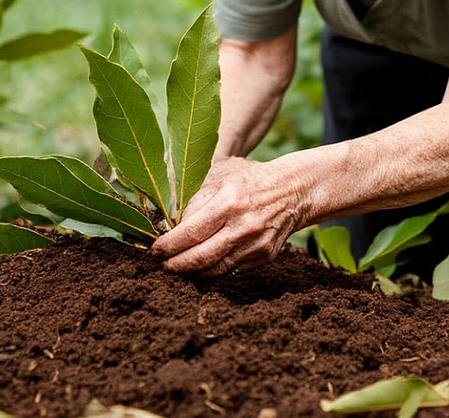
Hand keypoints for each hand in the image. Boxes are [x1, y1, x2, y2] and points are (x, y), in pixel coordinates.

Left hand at [151, 156, 306, 276]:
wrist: (292, 190)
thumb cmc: (248, 178)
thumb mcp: (218, 175)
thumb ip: (193, 198)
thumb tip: (168, 224)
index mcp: (228, 203)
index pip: (190, 233)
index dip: (168, 246)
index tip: (155, 250)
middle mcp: (243, 227)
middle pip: (200, 257)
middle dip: (176, 265)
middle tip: (163, 265)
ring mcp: (255, 244)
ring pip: (215, 270)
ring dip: (192, 272)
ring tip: (179, 267)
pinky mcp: (264, 256)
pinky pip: (231, 270)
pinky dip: (212, 271)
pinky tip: (201, 266)